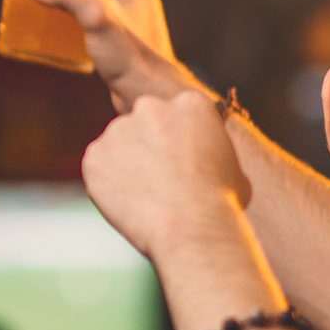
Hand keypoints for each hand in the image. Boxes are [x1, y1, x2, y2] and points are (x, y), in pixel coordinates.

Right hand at [26, 0, 201, 112]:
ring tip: (40, 4)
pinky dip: (71, 25)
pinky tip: (54, 33)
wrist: (149, 97)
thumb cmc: (133, 57)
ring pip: (89, 4)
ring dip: (66, 4)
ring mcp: (127, 23)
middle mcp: (134, 0)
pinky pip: (89, 26)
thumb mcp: (97, 18)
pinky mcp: (118, 44)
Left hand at [81, 92, 251, 260]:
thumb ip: (213, 156)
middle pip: (145, 124)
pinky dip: (107, 185)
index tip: (181, 163)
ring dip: (127, 166)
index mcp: (189, 104)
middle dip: (149, 146)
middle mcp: (150, 107)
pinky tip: (129, 203)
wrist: (192, 225)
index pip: (178, 116)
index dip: (179, 142)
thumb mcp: (234, 169)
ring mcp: (118, 129)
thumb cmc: (221, 203)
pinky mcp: (95, 154)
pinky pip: (98, 168)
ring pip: (119, 146)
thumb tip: (209, 165)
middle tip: (160, 180)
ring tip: (147, 198)